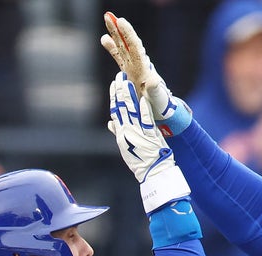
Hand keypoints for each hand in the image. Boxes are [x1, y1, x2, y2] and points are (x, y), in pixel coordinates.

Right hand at [101, 13, 191, 134]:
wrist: (158, 111)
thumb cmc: (160, 106)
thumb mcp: (159, 98)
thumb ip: (155, 90)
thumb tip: (152, 80)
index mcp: (143, 69)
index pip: (135, 48)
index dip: (128, 35)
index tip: (121, 22)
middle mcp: (137, 65)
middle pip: (127, 43)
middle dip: (119, 30)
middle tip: (109, 15)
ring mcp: (132, 68)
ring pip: (122, 47)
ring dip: (115, 34)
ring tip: (107, 20)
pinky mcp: (127, 73)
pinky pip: (119, 57)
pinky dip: (112, 47)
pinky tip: (104, 38)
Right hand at [108, 74, 188, 211]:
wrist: (151, 173)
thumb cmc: (140, 161)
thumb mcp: (125, 147)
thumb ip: (118, 132)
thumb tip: (110, 122)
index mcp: (122, 134)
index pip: (115, 111)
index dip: (114, 97)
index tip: (113, 85)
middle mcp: (128, 132)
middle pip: (122, 108)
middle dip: (120, 91)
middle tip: (120, 77)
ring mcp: (139, 134)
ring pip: (132, 112)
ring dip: (130, 96)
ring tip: (128, 83)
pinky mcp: (150, 137)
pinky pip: (147, 122)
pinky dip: (145, 111)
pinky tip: (143, 100)